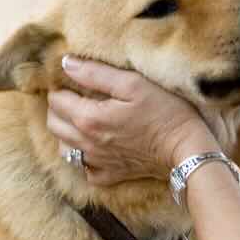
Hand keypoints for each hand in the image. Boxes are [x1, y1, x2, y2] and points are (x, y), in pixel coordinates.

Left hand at [46, 56, 217, 186]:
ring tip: (83, 120)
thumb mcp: (133, 83)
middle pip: (53, 124)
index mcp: (88, 118)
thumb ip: (96, 74)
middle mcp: (86, 143)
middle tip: (76, 97)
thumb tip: (67, 64)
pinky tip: (97, 145)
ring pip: (63, 148)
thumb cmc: (164, 112)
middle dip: (59, 108)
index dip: (62, 87)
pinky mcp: (108, 176)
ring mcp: (96, 162)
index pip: (56, 100)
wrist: (186, 149)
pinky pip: (83, 168)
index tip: (75, 81)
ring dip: (67, 132)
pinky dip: (83, 156)